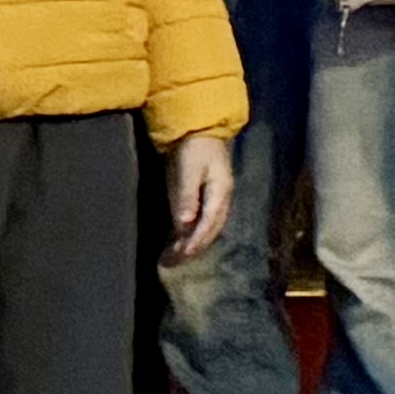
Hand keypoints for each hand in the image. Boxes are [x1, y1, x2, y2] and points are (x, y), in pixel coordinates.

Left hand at [163, 134, 236, 261]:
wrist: (200, 130)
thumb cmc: (194, 148)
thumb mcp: (189, 169)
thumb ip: (187, 196)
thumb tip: (184, 223)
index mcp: (221, 192)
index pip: (210, 223)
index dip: (196, 241)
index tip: (182, 255)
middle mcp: (222, 200)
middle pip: (210, 231)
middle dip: (193, 248)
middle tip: (173, 263)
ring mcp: (215, 200)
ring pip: (206, 229)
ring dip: (191, 245)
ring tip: (172, 259)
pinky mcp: (206, 199)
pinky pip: (201, 223)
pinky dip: (189, 236)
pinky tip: (177, 244)